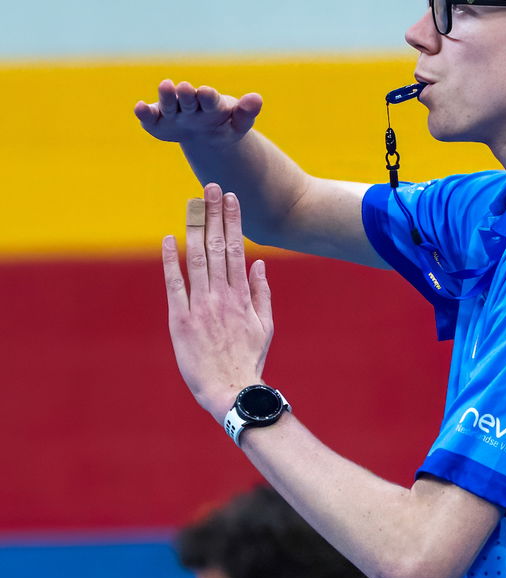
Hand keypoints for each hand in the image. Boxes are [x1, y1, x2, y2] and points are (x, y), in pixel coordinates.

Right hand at [135, 80, 262, 147]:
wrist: (207, 136)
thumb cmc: (224, 126)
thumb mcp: (238, 124)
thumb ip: (246, 113)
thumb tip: (257, 98)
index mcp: (211, 103)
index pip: (210, 99)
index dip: (207, 96)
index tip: (206, 92)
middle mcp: (190, 104)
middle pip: (187, 99)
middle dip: (185, 94)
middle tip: (183, 87)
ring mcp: (173, 112)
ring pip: (169, 104)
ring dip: (166, 96)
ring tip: (165, 86)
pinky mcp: (157, 122)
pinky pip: (149, 117)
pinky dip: (144, 113)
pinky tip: (139, 108)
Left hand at [162, 183, 274, 422]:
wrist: (231, 389)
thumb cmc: (249, 359)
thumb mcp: (265, 326)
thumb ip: (261, 293)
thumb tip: (259, 264)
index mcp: (242, 296)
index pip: (236, 249)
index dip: (232, 221)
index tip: (231, 198)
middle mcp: (222, 296)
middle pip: (217, 246)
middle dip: (215, 215)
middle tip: (212, 188)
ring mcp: (201, 306)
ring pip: (197, 258)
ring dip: (195, 228)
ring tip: (194, 203)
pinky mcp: (180, 320)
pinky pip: (175, 284)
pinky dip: (170, 261)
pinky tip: (169, 239)